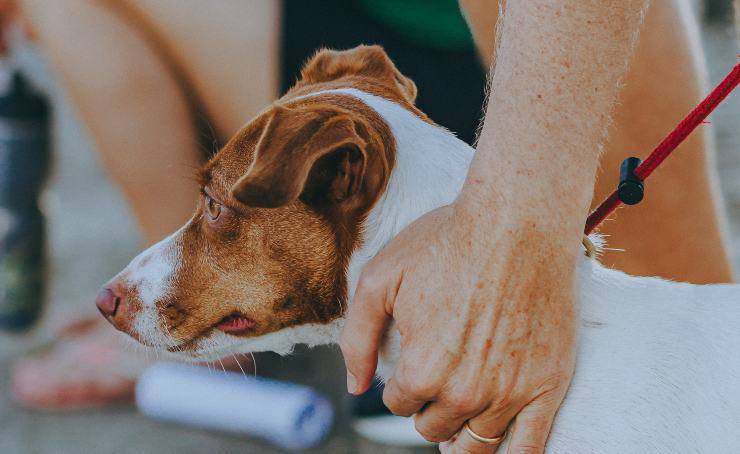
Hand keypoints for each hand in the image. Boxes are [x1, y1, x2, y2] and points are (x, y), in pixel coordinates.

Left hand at [340, 199, 578, 452]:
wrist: (517, 221)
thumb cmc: (447, 242)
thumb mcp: (380, 278)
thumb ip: (358, 337)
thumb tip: (355, 385)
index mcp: (420, 370)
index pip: (398, 405)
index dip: (400, 385)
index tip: (414, 359)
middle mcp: (463, 391)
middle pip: (434, 428)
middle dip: (429, 406)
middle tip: (440, 373)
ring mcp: (509, 393)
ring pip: (474, 445)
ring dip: (462, 431)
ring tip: (462, 413)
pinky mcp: (548, 387)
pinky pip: (529, 449)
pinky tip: (499, 447)